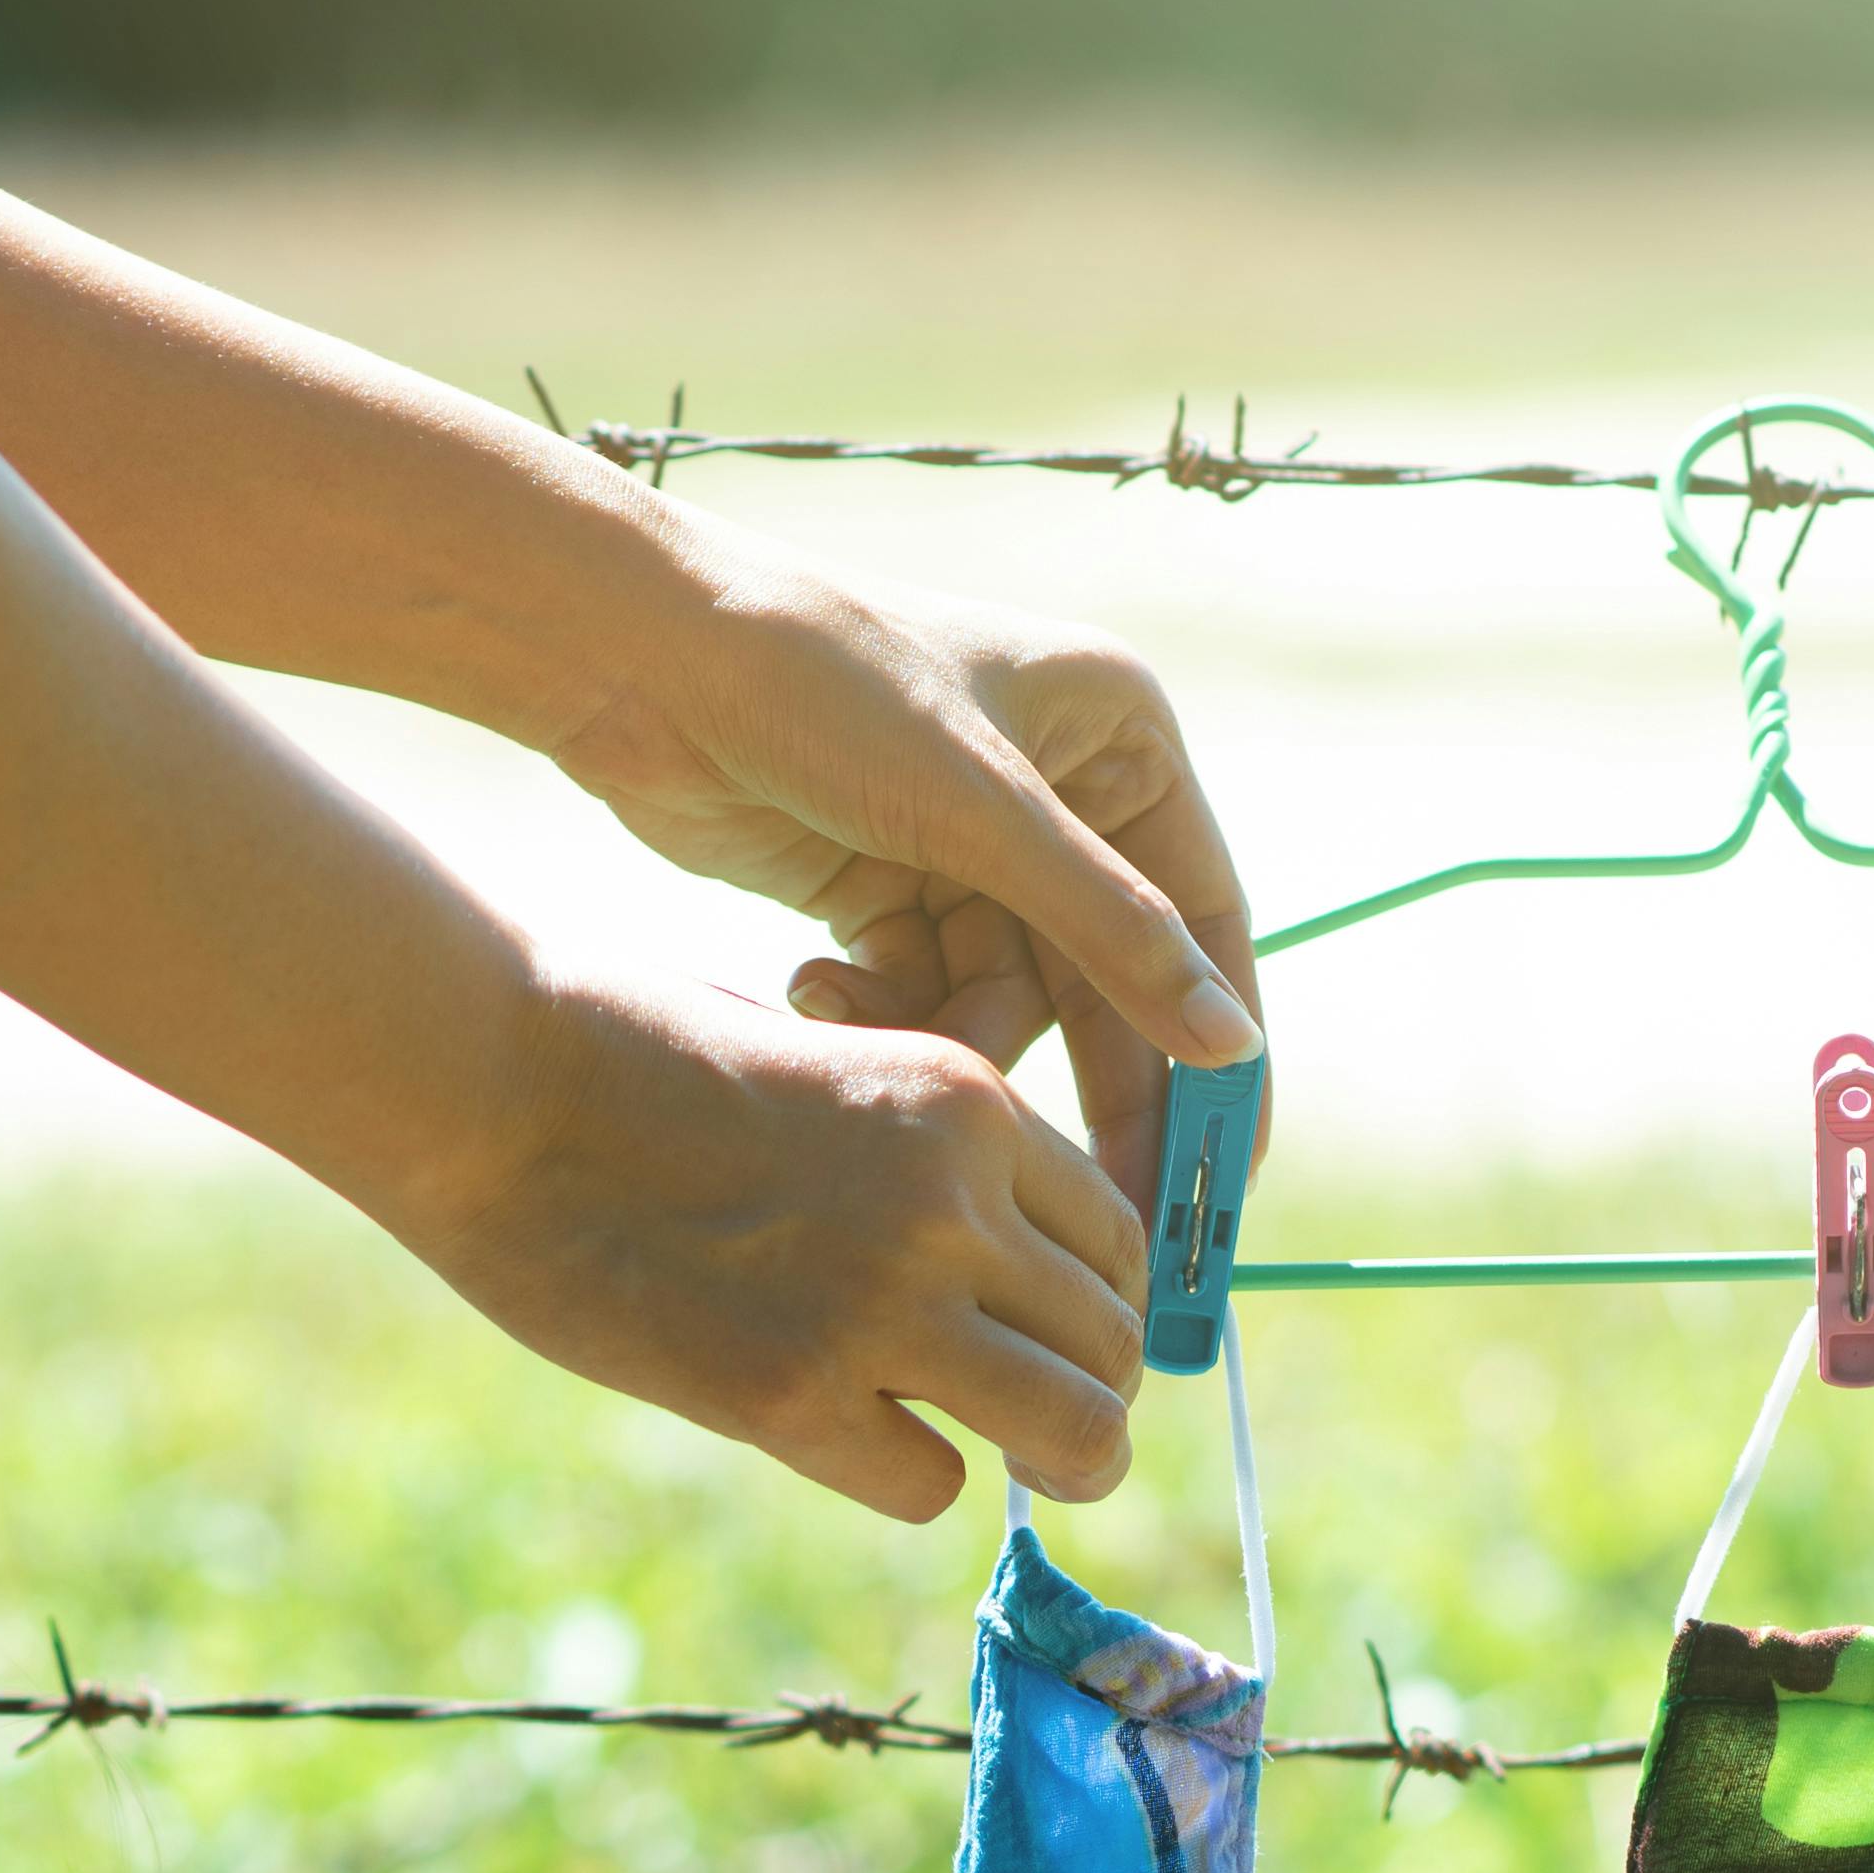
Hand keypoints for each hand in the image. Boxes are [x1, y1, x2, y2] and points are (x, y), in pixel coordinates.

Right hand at [384, 960, 1157, 1524]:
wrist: (494, 1083)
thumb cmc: (638, 1060)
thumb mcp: (835, 1065)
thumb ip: (929, 1157)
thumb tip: (999, 1274)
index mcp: (969, 1106)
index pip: (1116, 1237)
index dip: (1095, 1301)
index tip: (1051, 1332)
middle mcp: (952, 1203)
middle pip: (1114, 1343)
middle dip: (1090, 1392)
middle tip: (1038, 1424)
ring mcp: (881, 1302)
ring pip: (1076, 1432)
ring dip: (1055, 1462)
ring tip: (1006, 1460)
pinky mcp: (792, 1393)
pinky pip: (931, 1485)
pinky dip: (905, 1477)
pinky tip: (844, 1436)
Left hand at [536, 525, 1264, 1202]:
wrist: (640, 663)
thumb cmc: (824, 690)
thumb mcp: (982, 816)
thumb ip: (1111, 934)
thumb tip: (1231, 1045)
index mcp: (1119, 734)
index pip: (1200, 913)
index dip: (1221, 1038)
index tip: (1232, 1162)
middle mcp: (1060, 785)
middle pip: (1108, 974)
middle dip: (1097, 1081)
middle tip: (1119, 1210)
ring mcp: (969, 841)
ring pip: (1008, 997)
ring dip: (945, 1027)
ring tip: (864, 1007)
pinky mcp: (886, 884)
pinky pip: (929, 993)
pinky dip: (886, 1010)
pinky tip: (818, 982)